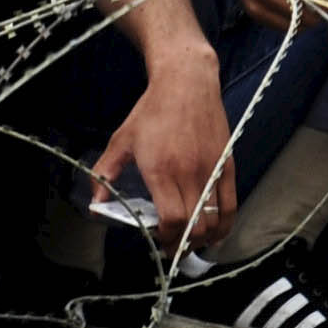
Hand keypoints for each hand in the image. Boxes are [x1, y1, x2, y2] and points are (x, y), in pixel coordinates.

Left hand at [94, 55, 240, 249]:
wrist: (186, 82)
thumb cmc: (152, 110)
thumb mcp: (122, 139)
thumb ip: (105, 173)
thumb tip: (96, 203)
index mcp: (161, 170)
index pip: (172, 221)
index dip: (166, 239)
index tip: (158, 240)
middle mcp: (190, 173)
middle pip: (195, 228)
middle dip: (183, 245)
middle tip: (172, 246)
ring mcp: (212, 170)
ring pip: (216, 221)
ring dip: (204, 240)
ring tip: (191, 241)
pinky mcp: (227, 164)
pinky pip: (231, 205)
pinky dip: (225, 225)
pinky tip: (214, 231)